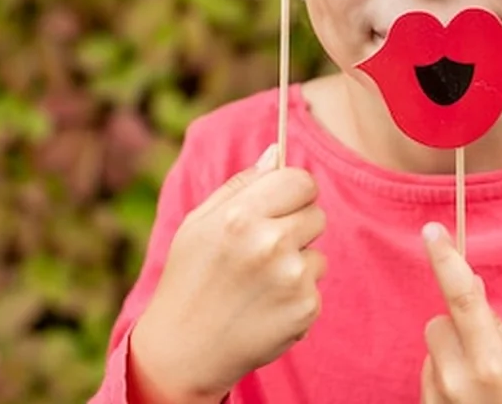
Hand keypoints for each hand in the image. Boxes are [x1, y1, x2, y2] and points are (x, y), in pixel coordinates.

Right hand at [129, 144, 326, 403]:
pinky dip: (297, 295)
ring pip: (317, 252)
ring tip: (260, 283)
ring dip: (297, 263)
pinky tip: (266, 306)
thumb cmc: (190, 279)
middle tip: (264, 251)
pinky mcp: (306, 308)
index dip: (293, 192)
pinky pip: (316, 285)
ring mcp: (291, 278)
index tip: (282, 205)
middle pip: (317, 213)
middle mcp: (270, 243)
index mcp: (241, 215)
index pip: (301, 180)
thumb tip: (277, 150)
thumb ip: (242, 184)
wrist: (184, 351)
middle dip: (297, 227)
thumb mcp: (199, 224)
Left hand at [419, 223, 501, 403]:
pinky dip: (443, 380)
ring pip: (431, 350)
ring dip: (449, 356)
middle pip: (438, 323)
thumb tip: (473, 296)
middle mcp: (458, 378)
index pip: (463, 297)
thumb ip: (499, 330)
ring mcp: (439, 400)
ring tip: (480, 386)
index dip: (445, 261)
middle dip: (456, 327)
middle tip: (485, 351)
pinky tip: (468, 401)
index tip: (431, 232)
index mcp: (491, 360)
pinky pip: (427, 377)